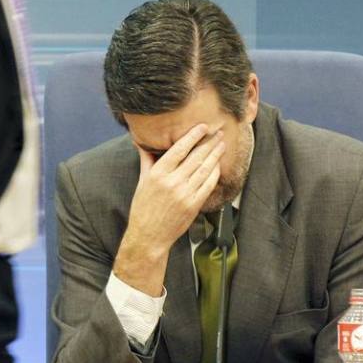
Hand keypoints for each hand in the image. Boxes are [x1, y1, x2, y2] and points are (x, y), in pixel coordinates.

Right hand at [114, 124, 223, 294]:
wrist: (149, 235)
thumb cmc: (143, 207)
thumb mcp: (142, 181)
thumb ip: (146, 160)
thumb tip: (141, 142)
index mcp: (158, 173)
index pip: (179, 149)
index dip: (192, 136)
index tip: (202, 127)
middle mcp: (172, 182)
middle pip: (195, 157)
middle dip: (209, 143)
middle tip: (219, 132)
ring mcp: (184, 194)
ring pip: (204, 169)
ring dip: (215, 155)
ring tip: (222, 145)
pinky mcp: (194, 205)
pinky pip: (208, 185)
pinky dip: (214, 173)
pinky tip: (218, 165)